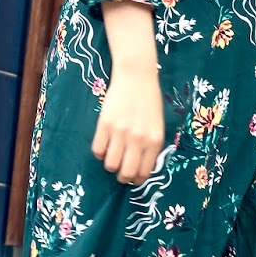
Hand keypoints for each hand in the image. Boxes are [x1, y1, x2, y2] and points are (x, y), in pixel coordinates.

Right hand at [91, 62, 164, 183]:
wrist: (136, 76)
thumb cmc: (149, 101)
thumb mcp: (158, 125)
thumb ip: (151, 146)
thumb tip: (141, 168)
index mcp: (154, 140)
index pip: (144, 172)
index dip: (137, 179)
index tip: (133, 178)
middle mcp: (138, 139)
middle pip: (126, 173)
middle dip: (122, 177)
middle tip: (120, 171)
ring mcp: (120, 132)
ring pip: (110, 164)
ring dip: (110, 165)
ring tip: (112, 156)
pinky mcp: (104, 124)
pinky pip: (98, 150)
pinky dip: (100, 152)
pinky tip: (104, 144)